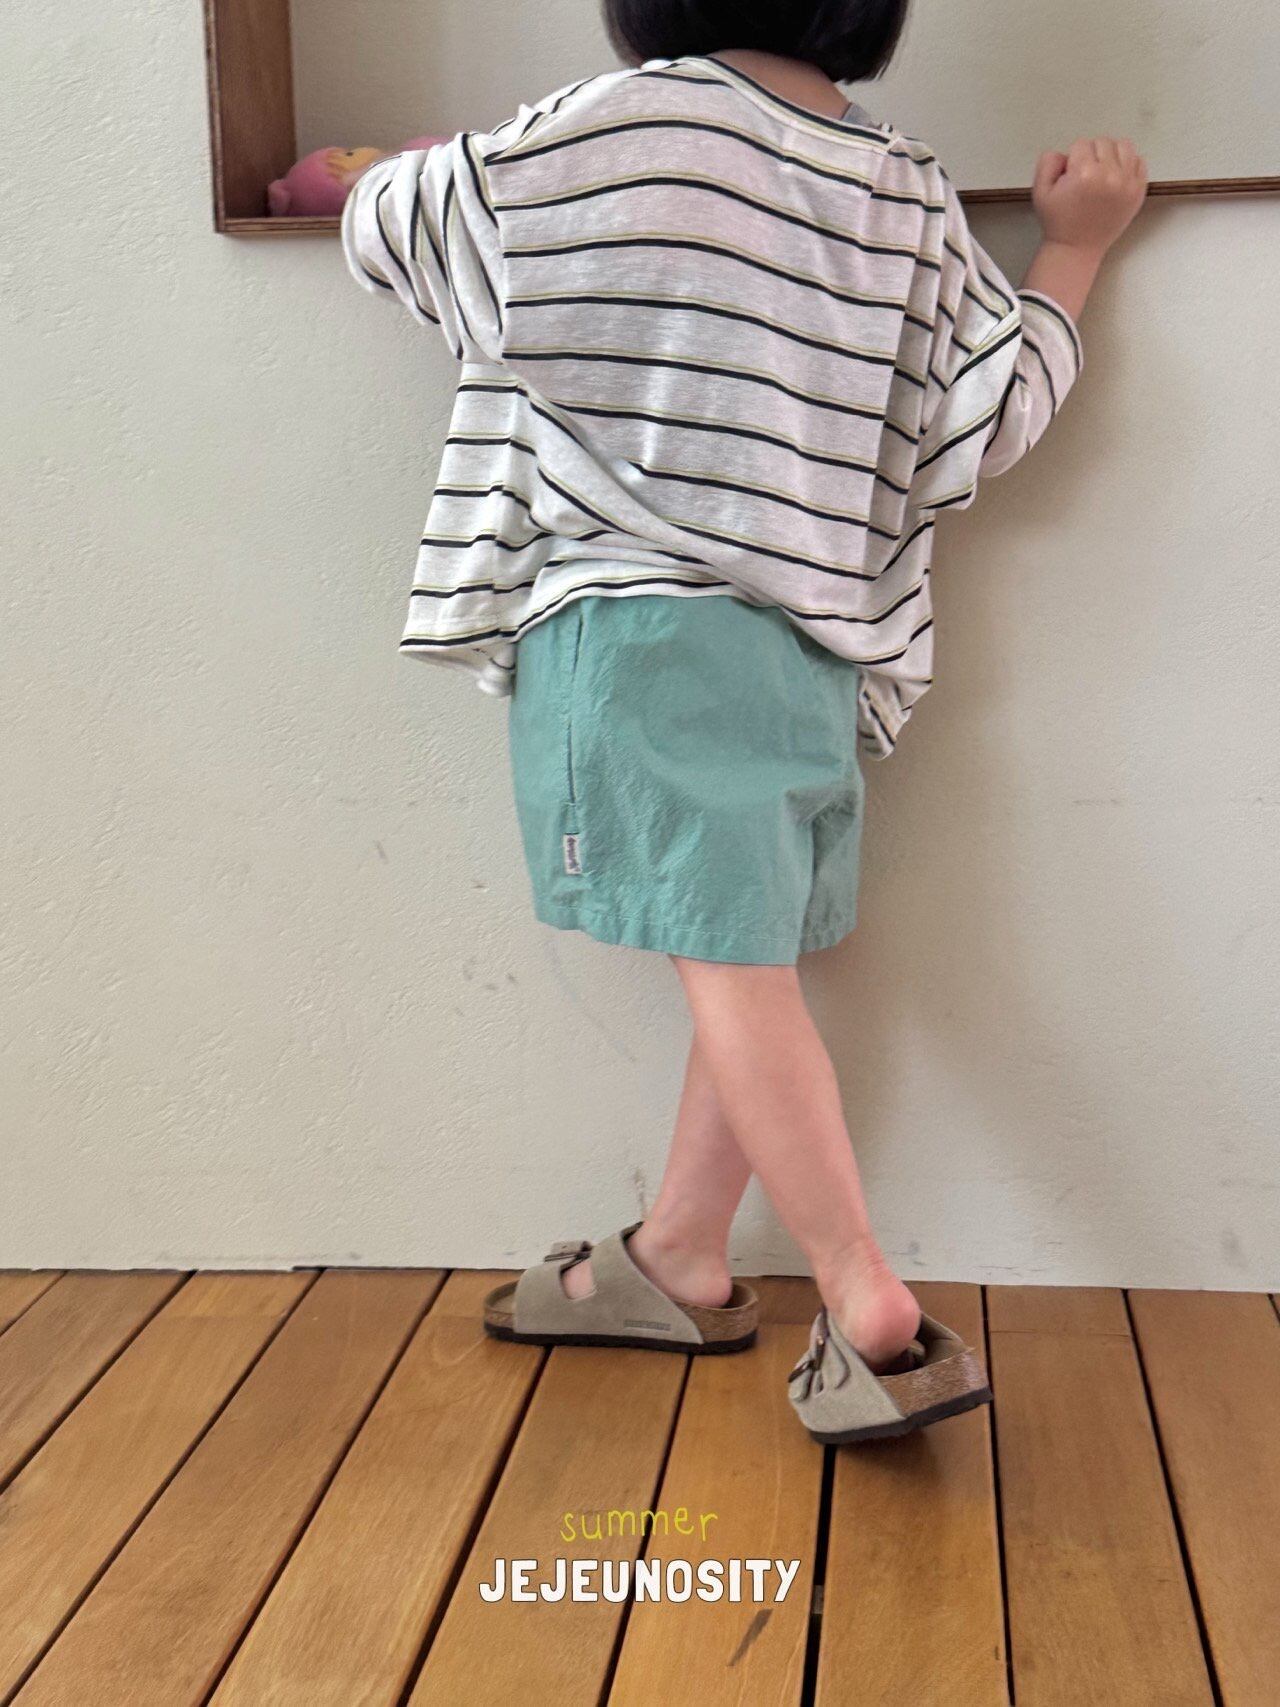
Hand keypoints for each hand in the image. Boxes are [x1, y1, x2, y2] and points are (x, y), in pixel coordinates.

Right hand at [1032, 138, 1148, 258]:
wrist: (1077, 249)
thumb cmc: (1058, 222)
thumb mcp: (1040, 191)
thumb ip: (1047, 162)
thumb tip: (1065, 153)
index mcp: (1084, 173)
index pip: (1082, 144)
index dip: (1073, 158)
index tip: (1071, 175)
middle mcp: (1109, 175)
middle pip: (1103, 142)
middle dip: (1092, 154)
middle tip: (1086, 175)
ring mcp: (1128, 183)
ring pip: (1124, 146)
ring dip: (1112, 154)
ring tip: (1102, 172)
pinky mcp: (1139, 191)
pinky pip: (1139, 162)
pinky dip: (1128, 165)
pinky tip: (1116, 177)